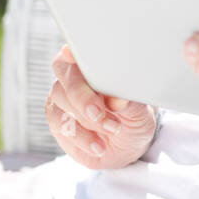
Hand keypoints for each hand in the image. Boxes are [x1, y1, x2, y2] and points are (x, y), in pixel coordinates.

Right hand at [45, 44, 157, 169]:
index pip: (76, 53)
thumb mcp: (140, 110)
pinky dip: (82, 137)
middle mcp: (72, 79)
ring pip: (60, 104)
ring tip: (112, 130)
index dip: (73, 55)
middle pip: (66, 79)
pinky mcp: (58, 123)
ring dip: (85, 121)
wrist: (128, 145)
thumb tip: (117, 100)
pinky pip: (62, 127)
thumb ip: (128, 102)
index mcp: (91, 66)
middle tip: (99, 113)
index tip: (74, 56)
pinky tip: (99, 145)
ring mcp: (62, 101)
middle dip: (82, 96)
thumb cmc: (133, 117)